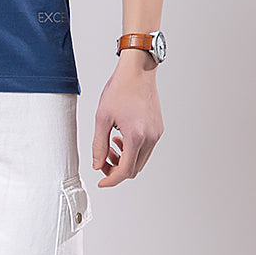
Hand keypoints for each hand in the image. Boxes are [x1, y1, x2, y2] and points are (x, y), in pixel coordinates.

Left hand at [90, 50, 163, 186]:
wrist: (138, 72)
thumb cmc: (120, 89)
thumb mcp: (102, 118)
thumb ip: (98, 145)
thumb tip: (97, 165)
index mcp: (136, 136)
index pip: (125, 171)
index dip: (111, 180)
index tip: (101, 182)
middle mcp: (150, 138)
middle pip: (134, 169)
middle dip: (116, 169)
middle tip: (102, 160)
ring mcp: (156, 134)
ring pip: (140, 160)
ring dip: (124, 160)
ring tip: (110, 145)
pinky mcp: (158, 129)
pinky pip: (146, 149)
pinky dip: (132, 150)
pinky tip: (120, 138)